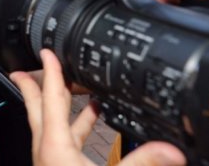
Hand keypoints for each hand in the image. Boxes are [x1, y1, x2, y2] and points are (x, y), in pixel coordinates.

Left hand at [10, 49, 185, 165]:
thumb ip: (142, 164)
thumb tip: (171, 151)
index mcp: (54, 146)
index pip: (50, 99)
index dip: (49, 73)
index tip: (46, 53)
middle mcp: (47, 151)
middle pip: (41, 108)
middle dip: (40, 85)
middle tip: (38, 65)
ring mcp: (51, 162)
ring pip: (54, 126)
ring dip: (66, 108)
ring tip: (83, 93)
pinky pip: (66, 144)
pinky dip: (78, 131)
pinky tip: (95, 129)